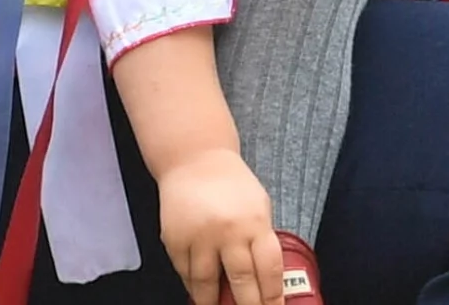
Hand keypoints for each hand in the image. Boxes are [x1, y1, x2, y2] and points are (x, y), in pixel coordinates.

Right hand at [155, 147, 282, 304]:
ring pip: (207, 284)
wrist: (193, 158)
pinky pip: (185, 272)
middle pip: (241, 283)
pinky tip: (200, 290)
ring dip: (214, 302)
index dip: (273, 298)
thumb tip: (268, 281)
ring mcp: (199, 236)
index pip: (269, 271)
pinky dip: (193, 285)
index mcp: (255, 222)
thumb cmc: (231, 183)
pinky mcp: (175, 239)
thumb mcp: (259, 207)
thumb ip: (262, 240)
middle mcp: (228, 230)